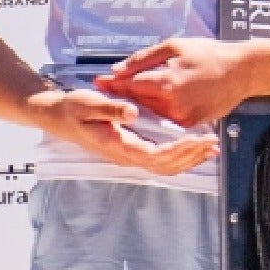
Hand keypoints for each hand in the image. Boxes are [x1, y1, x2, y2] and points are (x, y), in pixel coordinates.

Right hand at [25, 85, 218, 176]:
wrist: (56, 116)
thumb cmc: (70, 108)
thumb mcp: (86, 102)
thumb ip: (110, 108)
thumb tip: (133, 112)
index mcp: (117, 146)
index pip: (155, 155)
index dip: (179, 151)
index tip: (197, 139)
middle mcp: (126, 156)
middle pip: (165, 165)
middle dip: (191, 156)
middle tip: (213, 142)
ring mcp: (129, 155)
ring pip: (165, 166)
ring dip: (189, 159)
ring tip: (210, 148)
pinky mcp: (132, 149)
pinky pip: (161, 159)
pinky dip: (180, 156)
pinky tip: (192, 147)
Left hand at [93, 36, 250, 127]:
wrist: (240, 71)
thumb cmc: (207, 54)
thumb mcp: (172, 47)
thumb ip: (142, 59)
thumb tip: (117, 69)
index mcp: (166, 83)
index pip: (130, 85)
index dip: (112, 84)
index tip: (96, 82)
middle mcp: (173, 104)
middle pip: (137, 101)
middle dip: (120, 94)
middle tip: (102, 88)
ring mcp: (183, 117)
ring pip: (150, 112)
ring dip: (135, 105)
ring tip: (120, 97)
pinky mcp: (192, 124)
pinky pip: (166, 120)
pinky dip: (154, 113)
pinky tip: (144, 106)